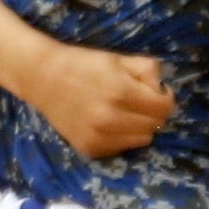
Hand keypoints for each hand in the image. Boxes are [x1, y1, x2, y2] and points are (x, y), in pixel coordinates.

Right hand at [29, 43, 174, 158]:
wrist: (42, 78)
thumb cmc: (83, 64)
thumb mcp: (118, 58)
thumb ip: (147, 69)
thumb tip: (162, 89)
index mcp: (121, 92)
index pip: (164, 107)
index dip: (165, 98)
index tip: (157, 92)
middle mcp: (110, 119)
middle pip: (155, 125)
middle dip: (153, 112)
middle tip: (139, 101)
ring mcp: (99, 138)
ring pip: (142, 140)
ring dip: (140, 127)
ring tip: (125, 112)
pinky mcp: (90, 149)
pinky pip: (122, 148)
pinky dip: (122, 137)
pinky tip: (109, 123)